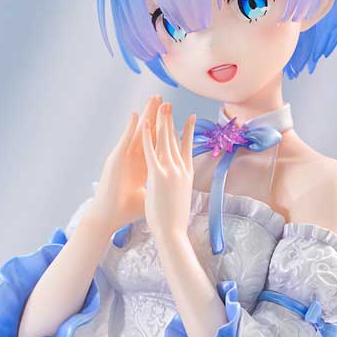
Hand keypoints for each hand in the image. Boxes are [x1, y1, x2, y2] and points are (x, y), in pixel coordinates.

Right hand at [89, 95, 160, 233]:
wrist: (108, 218)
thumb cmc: (126, 210)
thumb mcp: (149, 196)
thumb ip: (159, 188)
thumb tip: (173, 190)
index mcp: (142, 166)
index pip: (155, 145)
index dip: (164, 130)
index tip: (174, 118)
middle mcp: (133, 159)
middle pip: (147, 133)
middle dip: (156, 117)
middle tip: (165, 100)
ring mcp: (124, 158)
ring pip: (137, 132)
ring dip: (145, 115)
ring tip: (154, 99)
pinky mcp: (115, 161)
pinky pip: (124, 141)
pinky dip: (131, 128)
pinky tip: (136, 115)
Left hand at [141, 101, 196, 242]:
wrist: (173, 232)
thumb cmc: (176, 221)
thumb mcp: (182, 199)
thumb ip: (182, 187)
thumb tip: (182, 185)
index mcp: (187, 175)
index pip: (186, 149)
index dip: (187, 133)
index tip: (189, 119)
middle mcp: (181, 169)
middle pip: (175, 140)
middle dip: (172, 121)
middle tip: (170, 105)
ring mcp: (170, 171)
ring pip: (164, 141)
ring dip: (162, 122)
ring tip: (160, 106)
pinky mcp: (158, 175)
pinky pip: (150, 151)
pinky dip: (148, 136)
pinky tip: (147, 123)